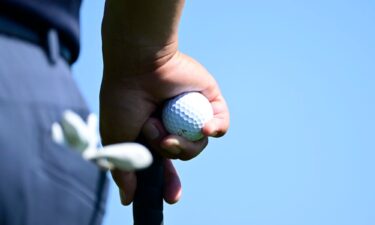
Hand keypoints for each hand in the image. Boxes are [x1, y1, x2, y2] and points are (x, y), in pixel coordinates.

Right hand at [99, 51, 229, 203]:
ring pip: (198, 145)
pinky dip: (214, 129)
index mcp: (153, 134)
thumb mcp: (117, 140)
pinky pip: (220, 125)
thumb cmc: (122, 100)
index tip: (172, 197)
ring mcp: (191, 113)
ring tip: (160, 124)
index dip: (168, 182)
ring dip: (180, 141)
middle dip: (175, 159)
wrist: (137, 67)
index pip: (165, 164)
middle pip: (184, 155)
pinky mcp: (208, 101)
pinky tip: (204, 129)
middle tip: (165, 145)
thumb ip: (123, 171)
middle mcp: (173, 125)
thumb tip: (127, 199)